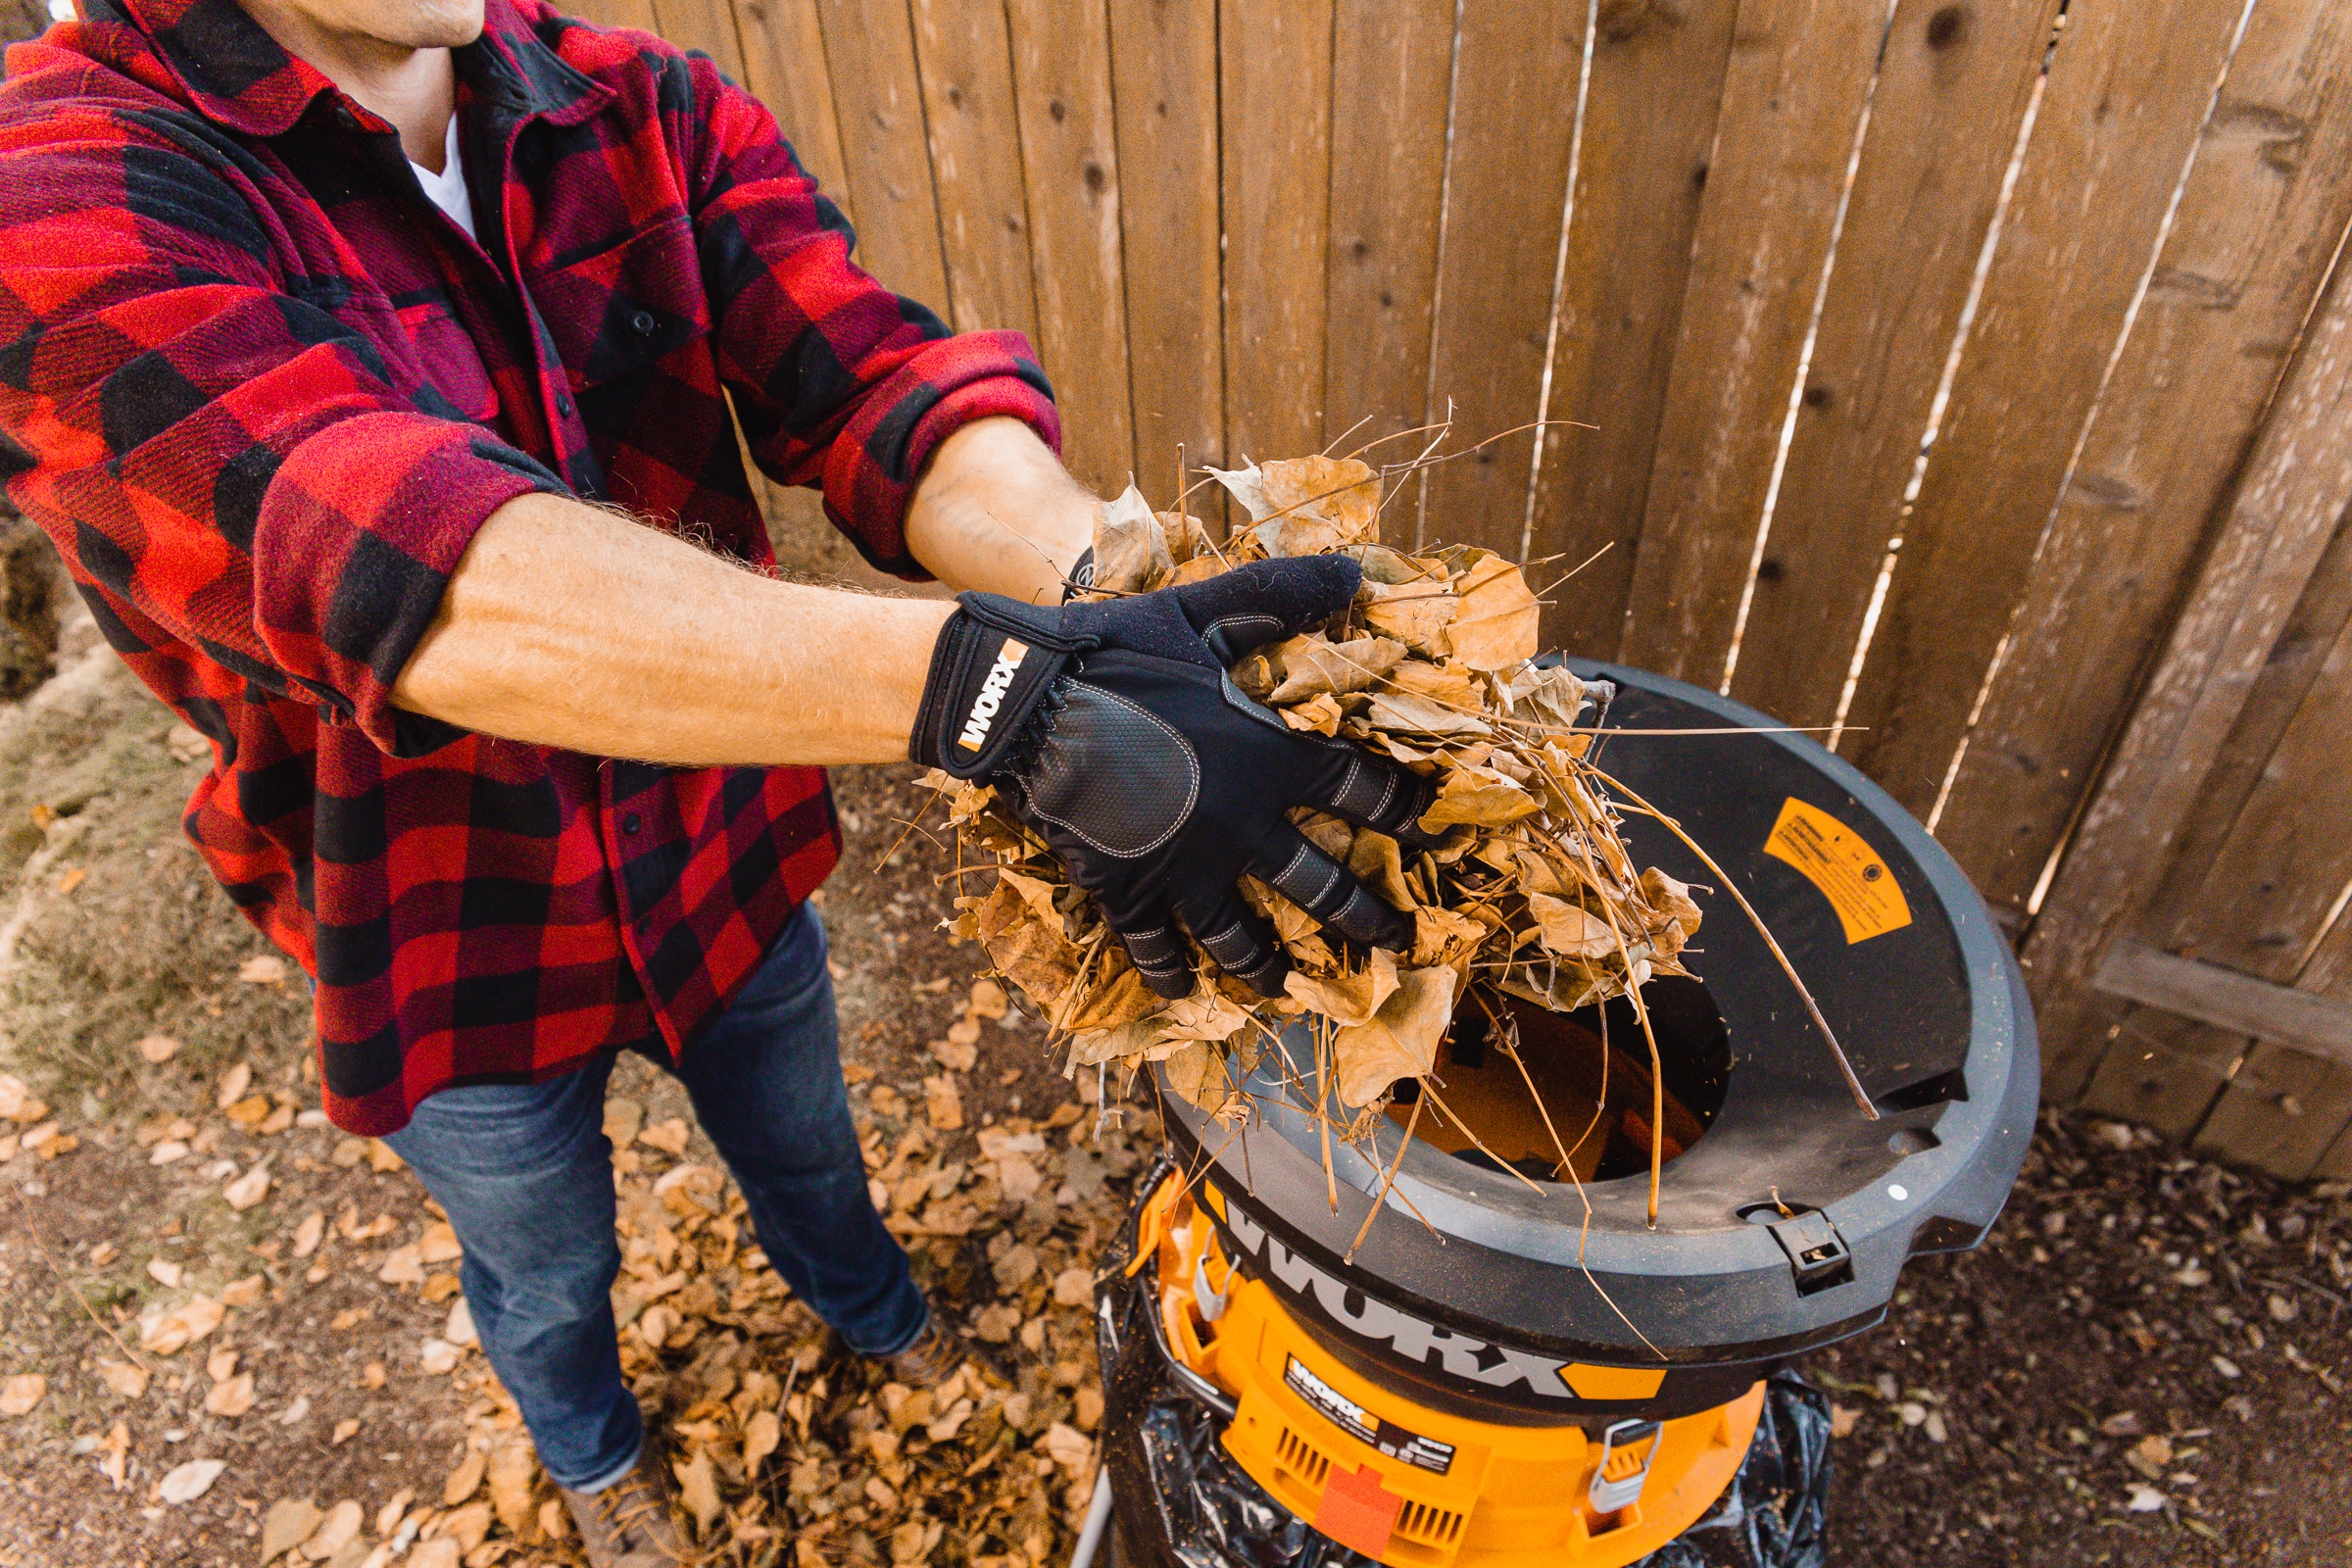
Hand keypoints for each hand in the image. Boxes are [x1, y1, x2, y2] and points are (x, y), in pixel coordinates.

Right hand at [911, 557, 1440, 998]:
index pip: (1360, 789)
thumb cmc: (1119, 651)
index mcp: (1272, 758)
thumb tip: (1354, 569)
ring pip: (1243, 934)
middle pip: (1321, 883)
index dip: (1404, 810)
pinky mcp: (1129, 891)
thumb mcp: (1204, 611)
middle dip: (1366, 915)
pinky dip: (1172, 974)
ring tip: (1292, 987)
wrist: (1025, 704)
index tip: (1434, 833)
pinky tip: (1185, 996)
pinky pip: (1157, 945)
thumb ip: (1281, 594)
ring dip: (1271, 964)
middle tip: (1398, 941)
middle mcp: (1243, 825)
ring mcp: (1187, 868)